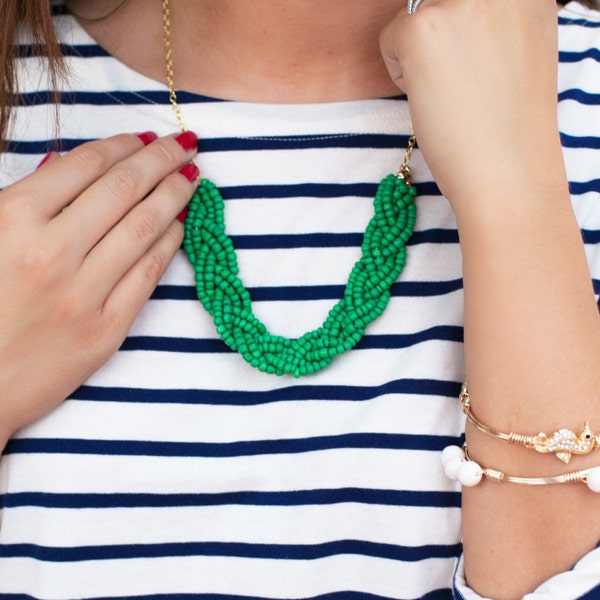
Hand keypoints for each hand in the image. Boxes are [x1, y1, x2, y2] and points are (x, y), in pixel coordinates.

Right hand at [0, 131, 198, 447]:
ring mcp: (83, 294)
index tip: (147, 137)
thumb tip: (66, 167)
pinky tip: (182, 225)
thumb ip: (22, 200)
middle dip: (162, 160)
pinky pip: (148, 275)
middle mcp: (52, 252)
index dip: (125, 145)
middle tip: (186, 144)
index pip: (86, 166)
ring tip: (192, 178)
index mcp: (12, 219)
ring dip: (175, 196)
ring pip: (144, 229)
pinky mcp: (105, 331)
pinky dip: (170, 244)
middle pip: (125, 190)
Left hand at [380, 0, 562, 207]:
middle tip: (461, 84)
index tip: (473, 67)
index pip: (464, 1)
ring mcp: (459, 3)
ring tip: (450, 94)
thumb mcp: (522, 51)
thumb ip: (496, 22)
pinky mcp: (422, 29)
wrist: (507, 172)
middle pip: (438, 4)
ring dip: (420, 54)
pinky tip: (430, 100)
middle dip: (439, 40)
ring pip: (415, 16)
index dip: (462, 35)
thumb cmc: (512, 126)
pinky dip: (399, 72)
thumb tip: (458, 21)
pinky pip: (389, 38)